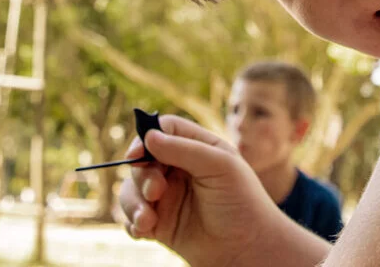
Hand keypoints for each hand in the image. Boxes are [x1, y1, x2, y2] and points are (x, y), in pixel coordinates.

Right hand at [118, 115, 289, 265]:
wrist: (247, 249)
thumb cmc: (242, 203)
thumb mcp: (220, 167)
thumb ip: (185, 150)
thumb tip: (149, 137)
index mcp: (197, 148)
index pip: (163, 131)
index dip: (146, 138)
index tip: (137, 154)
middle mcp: (179, 170)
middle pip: (143, 161)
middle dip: (142, 176)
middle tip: (155, 193)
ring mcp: (167, 197)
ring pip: (132, 190)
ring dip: (133, 203)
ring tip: (147, 221)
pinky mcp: (160, 223)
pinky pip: (133, 218)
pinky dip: (133, 223)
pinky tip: (144, 232)